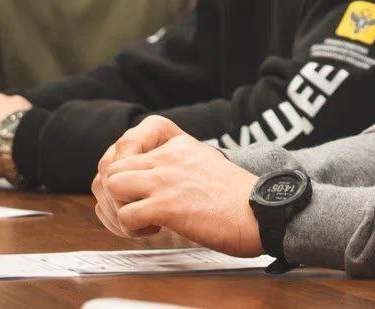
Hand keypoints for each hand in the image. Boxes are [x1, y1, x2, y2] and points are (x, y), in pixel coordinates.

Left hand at [92, 116, 262, 256]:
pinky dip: (132, 229)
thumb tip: (153, 182)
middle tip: (136, 209)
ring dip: (120, 208)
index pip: (128, 148)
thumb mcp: (206, 164)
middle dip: (116, 193)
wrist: (262, 211)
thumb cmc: (240, 197)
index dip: (125, 172)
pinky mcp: (166, 206)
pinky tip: (155, 229)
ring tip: (142, 219)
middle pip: (114, 167)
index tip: (137, 189)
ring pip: (112, 186)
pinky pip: (125, 216)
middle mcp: (169, 157)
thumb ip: (179, 165)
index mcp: (179, 145)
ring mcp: (166, 180)